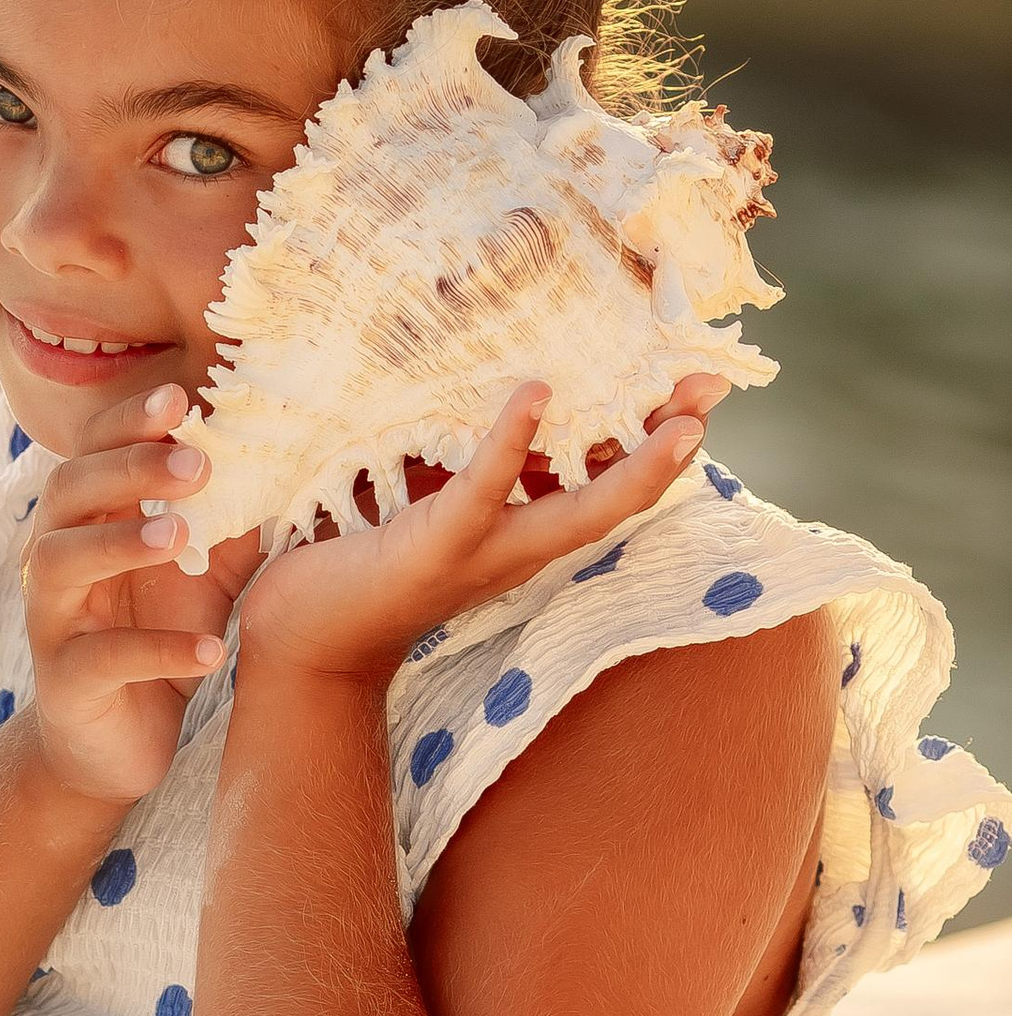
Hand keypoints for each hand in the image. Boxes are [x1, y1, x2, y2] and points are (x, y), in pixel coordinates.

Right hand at [20, 382, 259, 805]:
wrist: (114, 745)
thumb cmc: (155, 639)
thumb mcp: (201, 574)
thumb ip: (231, 521)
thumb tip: (295, 458)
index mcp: (88, 522)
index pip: (94, 452)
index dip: (128, 422)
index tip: (181, 397)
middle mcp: (57, 560)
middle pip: (69, 492)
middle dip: (129, 470)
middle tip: (196, 463)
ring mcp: (54, 621)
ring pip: (63, 563)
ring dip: (120, 544)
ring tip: (179, 538)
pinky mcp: (67, 683)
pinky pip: (103, 659)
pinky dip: (158, 651)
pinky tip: (213, 650)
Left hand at [235, 372, 731, 688]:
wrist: (302, 639)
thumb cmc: (357, 556)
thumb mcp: (422, 495)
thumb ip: (458, 453)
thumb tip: (486, 377)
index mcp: (520, 528)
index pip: (604, 482)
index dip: (655, 441)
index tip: (696, 391)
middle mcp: (518, 546)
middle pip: (618, 496)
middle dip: (672, 445)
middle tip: (714, 388)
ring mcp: (484, 552)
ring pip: (578, 509)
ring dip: (631, 461)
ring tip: (676, 414)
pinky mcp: (437, 547)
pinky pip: (484, 488)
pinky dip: (511, 441)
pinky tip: (536, 394)